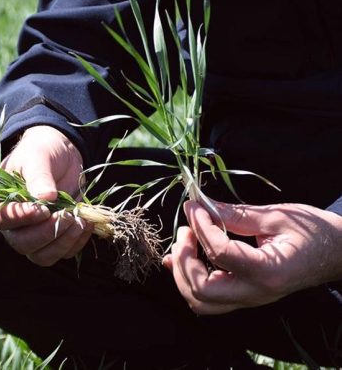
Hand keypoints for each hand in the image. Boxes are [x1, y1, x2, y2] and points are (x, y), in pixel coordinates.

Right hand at [0, 125, 90, 265]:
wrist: (61, 153)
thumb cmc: (41, 151)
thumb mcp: (38, 157)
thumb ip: (39, 176)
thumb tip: (45, 197)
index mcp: (2, 202)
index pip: (5, 219)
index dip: (23, 218)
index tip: (43, 209)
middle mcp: (15, 224)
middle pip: (23, 244)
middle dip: (47, 233)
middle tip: (66, 215)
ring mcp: (35, 234)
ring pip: (43, 255)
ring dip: (63, 243)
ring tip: (80, 221)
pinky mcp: (55, 238)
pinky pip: (63, 252)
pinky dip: (77, 242)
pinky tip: (86, 224)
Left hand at [163, 200, 341, 314]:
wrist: (338, 252)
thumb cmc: (314, 232)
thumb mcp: (276, 217)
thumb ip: (235, 214)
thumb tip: (198, 206)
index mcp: (268, 271)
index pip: (220, 254)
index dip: (201, 227)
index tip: (194, 207)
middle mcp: (256, 293)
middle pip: (202, 290)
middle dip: (184, 260)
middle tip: (186, 231)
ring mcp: (249, 298)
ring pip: (200, 301)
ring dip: (183, 273)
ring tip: (184, 243)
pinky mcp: (244, 295)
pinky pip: (208, 298)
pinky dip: (188, 279)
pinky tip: (181, 257)